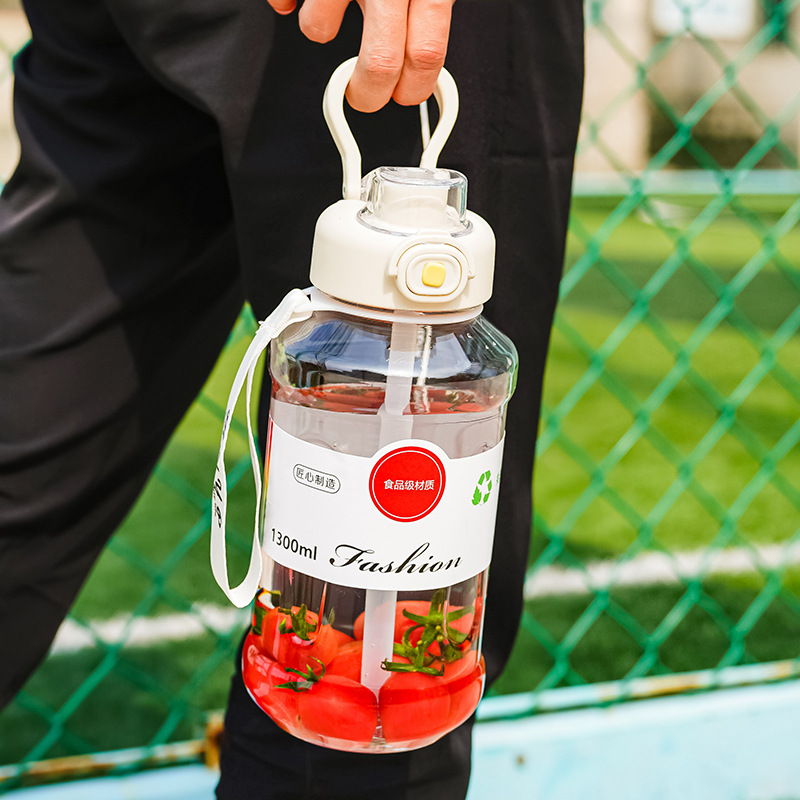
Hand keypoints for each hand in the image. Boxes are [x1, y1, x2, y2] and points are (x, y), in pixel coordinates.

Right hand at [267, 0, 453, 111]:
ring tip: (330, 13)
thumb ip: (427, 8)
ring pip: (318, 27)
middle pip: (379, 63)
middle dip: (367, 93)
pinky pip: (284, 0)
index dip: (414, 88)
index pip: (425, 56)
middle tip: (363, 95)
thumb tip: (421, 57)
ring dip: (320, 30)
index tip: (405, 95)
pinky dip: (287, 4)